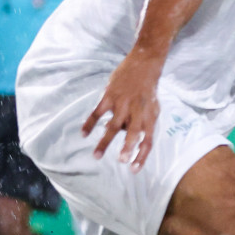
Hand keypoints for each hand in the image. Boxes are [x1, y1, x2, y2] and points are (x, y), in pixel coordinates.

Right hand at [81, 52, 163, 171]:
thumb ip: (140, 124)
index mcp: (150, 117)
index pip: (148, 140)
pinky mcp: (110, 96)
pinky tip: (83, 134)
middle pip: (134, 133)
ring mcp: (123, 103)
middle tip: (121, 161)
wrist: (144, 65)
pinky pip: (98, 112)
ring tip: (97, 156)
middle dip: (127, 147)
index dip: (142, 155)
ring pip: (113, 125)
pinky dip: (90, 123)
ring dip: (104, 141)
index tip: (134, 169)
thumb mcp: (151, 108)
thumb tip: (126, 138)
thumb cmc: (147, 91)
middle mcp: (138, 112)